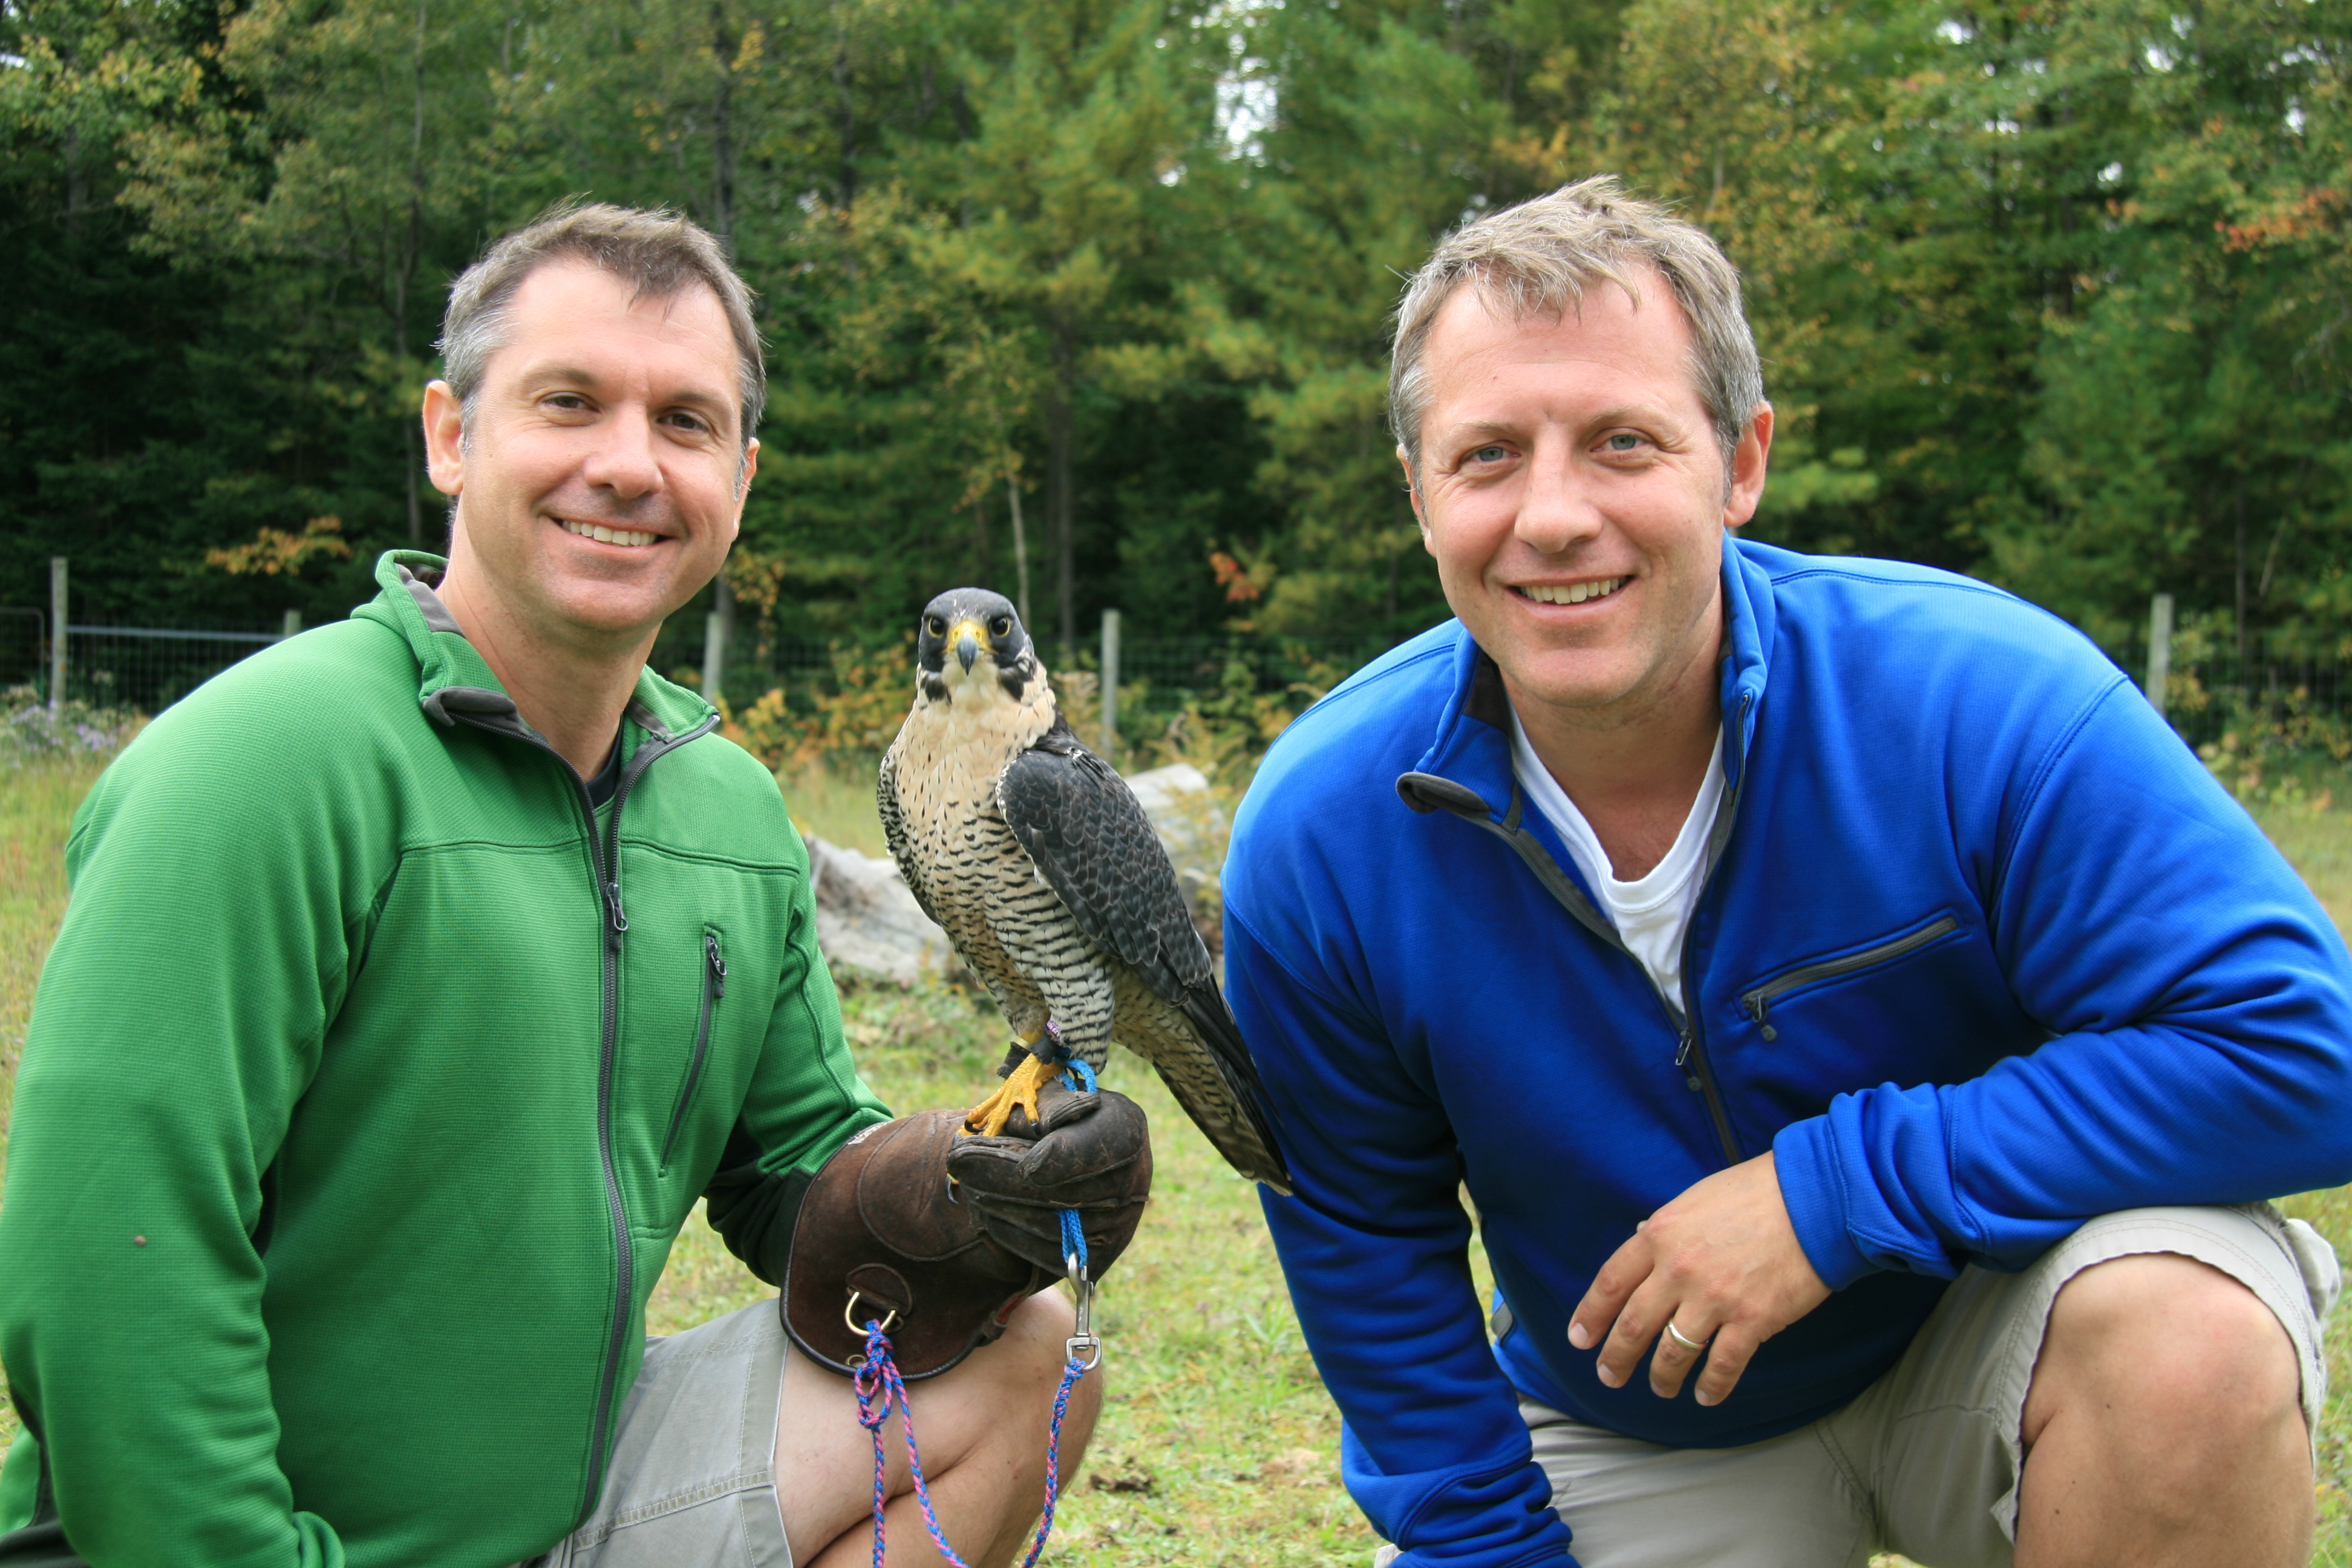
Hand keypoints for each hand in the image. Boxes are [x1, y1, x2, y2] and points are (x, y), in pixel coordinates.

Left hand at [946, 1084, 1151, 1278]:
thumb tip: (1036, 1128)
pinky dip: (1006, 1229)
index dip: (1060, 1159)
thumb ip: (1044, 1105)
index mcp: (1125, 1130)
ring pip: (1044, 1223)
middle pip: (1060, 1190)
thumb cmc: (1063, 1120)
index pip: (1093, 1149)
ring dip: (995, 1201)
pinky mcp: (1094, 1259)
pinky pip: (1041, 1251)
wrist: (1088, 1165)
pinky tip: (983, 1207)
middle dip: (1001, 1173)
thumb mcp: (1055, 1097)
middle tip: (958, 1158)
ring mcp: (1116, 1226)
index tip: (1026, 1163)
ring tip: (964, 1179)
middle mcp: (1130, 1182)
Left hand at [1567, 1152, 1829, 1406]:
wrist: (1814, 1199)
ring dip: (1661, 1377)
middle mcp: (1679, 1270)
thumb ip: (1666, 1229)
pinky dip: (1712, 1386)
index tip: (1580, 1339)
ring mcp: (1715, 1299)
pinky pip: (1723, 1365)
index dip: (1591, 1315)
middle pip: (1634, 1326)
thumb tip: (1642, 1239)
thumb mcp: (1694, 1200)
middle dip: (1617, 1358)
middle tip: (1609, 1376)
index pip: (1610, 1283)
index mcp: (1660, 1236)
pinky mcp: (1752, 1321)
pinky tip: (1706, 1395)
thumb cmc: (1755, 1193)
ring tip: (1659, 1388)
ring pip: (1673, 1353)